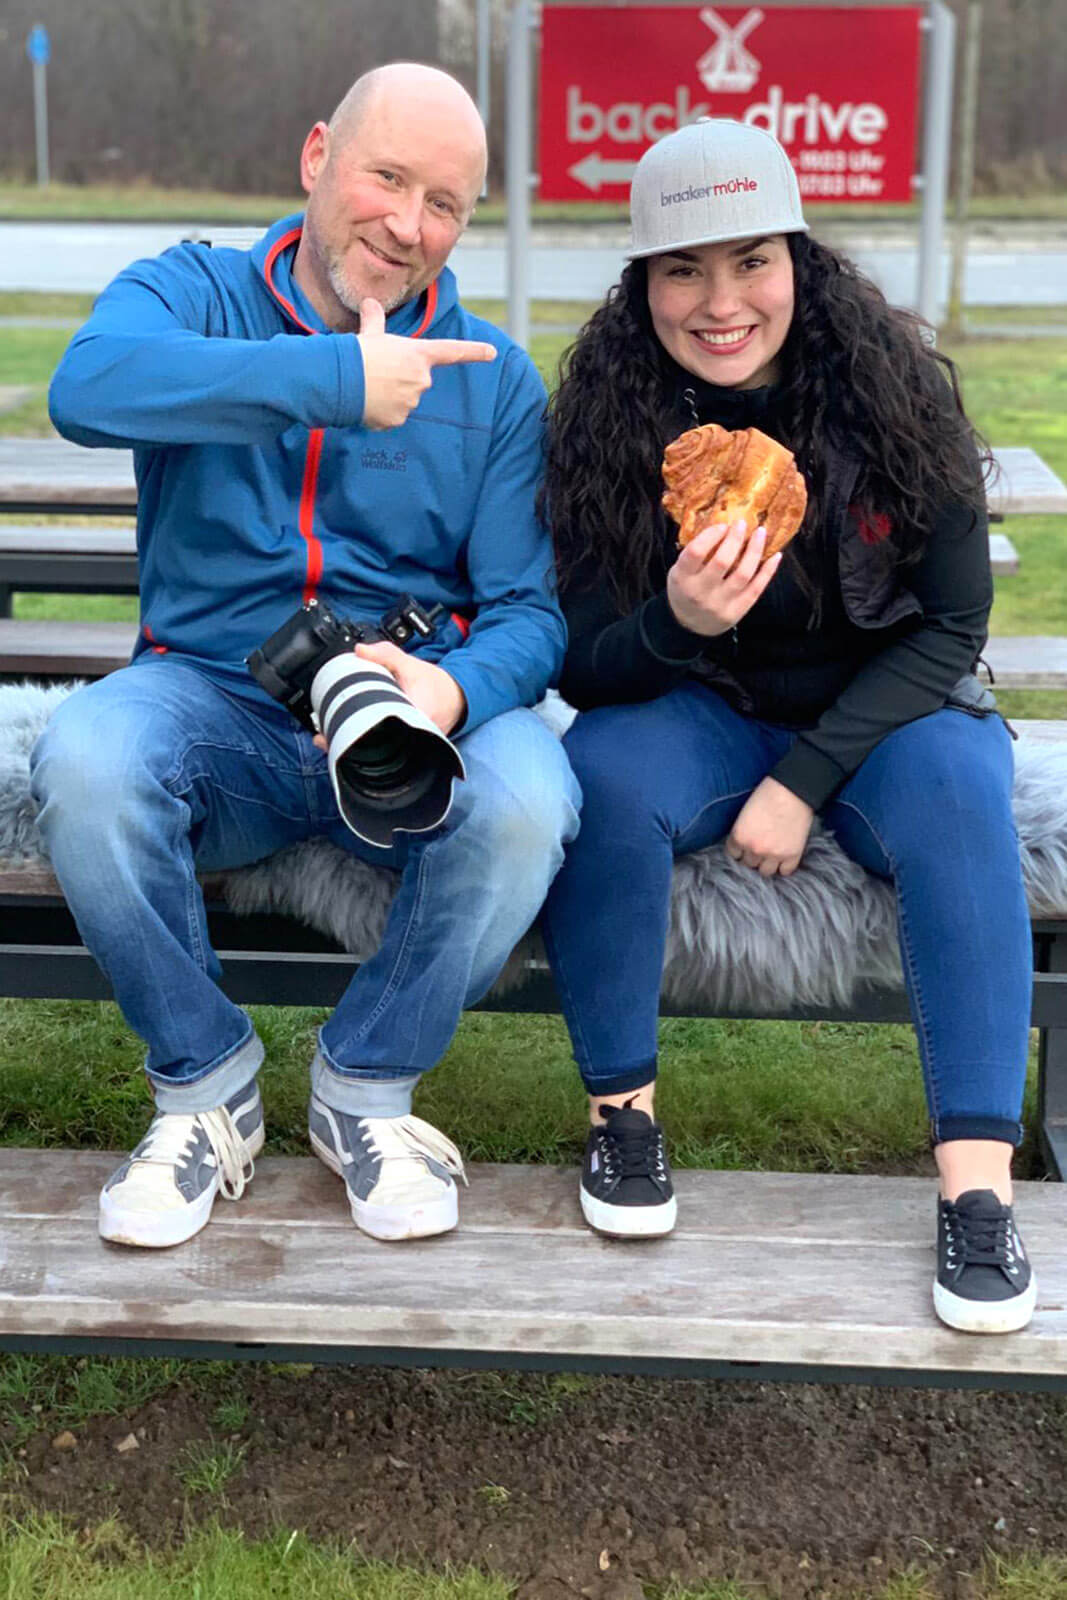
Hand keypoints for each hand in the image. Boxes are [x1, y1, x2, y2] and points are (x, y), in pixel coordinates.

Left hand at [308, 641, 465, 744]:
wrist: (456, 698)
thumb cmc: (437, 685)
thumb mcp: (411, 665)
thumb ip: (386, 655)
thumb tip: (359, 650)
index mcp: (414, 717)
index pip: (381, 730)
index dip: (354, 733)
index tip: (334, 729)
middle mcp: (412, 737)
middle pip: (374, 747)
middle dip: (347, 742)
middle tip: (323, 737)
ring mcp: (410, 746)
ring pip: (376, 753)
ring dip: (352, 746)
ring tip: (327, 741)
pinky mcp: (405, 748)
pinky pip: (382, 750)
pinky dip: (363, 744)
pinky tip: (345, 740)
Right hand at [357, 298, 496, 429]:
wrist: (342, 378)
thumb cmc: (358, 352)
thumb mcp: (370, 333)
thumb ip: (375, 320)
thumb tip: (370, 302)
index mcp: (419, 354)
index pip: (452, 351)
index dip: (474, 351)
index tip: (493, 352)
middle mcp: (422, 379)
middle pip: (416, 381)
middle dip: (398, 380)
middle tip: (377, 373)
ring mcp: (411, 401)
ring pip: (402, 400)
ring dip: (388, 396)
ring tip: (368, 387)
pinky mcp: (398, 419)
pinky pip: (391, 417)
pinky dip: (379, 413)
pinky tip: (366, 402)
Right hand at [666, 519, 781, 636]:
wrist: (689, 627)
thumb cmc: (685, 590)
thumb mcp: (679, 572)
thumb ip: (695, 553)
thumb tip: (723, 524)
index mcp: (682, 578)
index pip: (696, 552)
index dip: (711, 535)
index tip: (722, 525)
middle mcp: (700, 592)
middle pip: (722, 561)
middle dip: (735, 539)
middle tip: (742, 524)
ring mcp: (720, 604)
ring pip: (743, 574)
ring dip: (755, 550)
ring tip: (760, 533)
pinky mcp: (737, 611)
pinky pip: (756, 589)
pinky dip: (768, 571)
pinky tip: (775, 556)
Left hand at [726, 777, 814, 877]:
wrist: (793, 791)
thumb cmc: (768, 794)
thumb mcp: (745, 813)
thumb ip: (742, 831)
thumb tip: (743, 845)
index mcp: (739, 836)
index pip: (733, 855)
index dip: (740, 850)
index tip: (745, 848)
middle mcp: (754, 849)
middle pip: (749, 864)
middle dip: (753, 857)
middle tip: (759, 849)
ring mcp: (774, 854)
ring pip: (765, 872)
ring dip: (767, 865)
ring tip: (771, 856)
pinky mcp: (792, 855)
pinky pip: (785, 871)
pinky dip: (784, 867)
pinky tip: (783, 859)